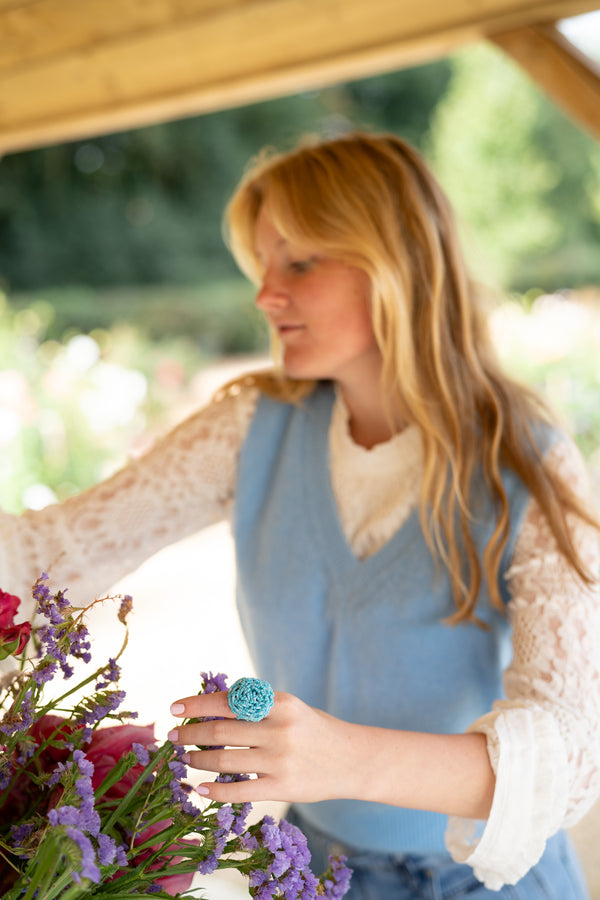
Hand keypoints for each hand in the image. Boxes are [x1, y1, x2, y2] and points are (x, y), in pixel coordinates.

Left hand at [167, 690, 362, 803]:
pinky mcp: (282, 788)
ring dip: (197, 760)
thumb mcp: (289, 707)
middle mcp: (279, 729)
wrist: (352, 760)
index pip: (228, 701)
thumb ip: (256, 706)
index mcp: (281, 703)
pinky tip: (200, 788)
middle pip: (220, 731)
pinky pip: (239, 791)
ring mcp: (280, 761)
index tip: (175, 706)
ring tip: (185, 759)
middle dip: (190, 732)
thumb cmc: (313, 730)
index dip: (197, 704)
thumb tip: (209, 705)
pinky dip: (214, 790)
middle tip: (172, 735)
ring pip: (224, 760)